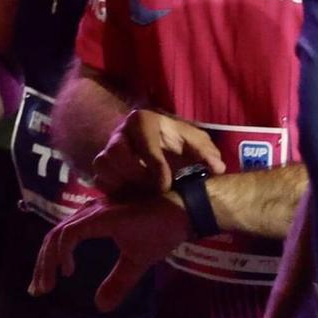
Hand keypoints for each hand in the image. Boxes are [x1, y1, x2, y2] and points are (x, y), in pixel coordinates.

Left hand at [30, 192, 189, 309]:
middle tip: (38, 291)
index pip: (61, 237)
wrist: (183, 213)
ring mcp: (97, 213)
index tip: (44, 286)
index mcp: (95, 220)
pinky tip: (68, 270)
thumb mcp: (135, 264)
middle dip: (41, 265)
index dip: (47, 261)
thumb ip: (117, 282)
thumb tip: (100, 306)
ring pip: (58, 234)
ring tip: (47, 285)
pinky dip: (64, 251)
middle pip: (53, 236)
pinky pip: (72, 233)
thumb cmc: (160, 231)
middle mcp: (91, 213)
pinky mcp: (105, 216)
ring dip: (48, 261)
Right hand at [91, 108, 225, 197]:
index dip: (155, 167)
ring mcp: (107, 148)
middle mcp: (121, 131)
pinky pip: (99, 179)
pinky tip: (132, 197)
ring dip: (122, 183)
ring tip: (142, 195)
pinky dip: (114, 190)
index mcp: (142, 120)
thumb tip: (218, 168)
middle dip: (135, 175)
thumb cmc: (177, 143)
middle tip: (152, 190)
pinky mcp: (101, 166)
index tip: (166, 185)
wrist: (159, 146)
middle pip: (116, 152)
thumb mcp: (195, 143)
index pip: (144, 143)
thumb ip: (207, 153)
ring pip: (103, 165)